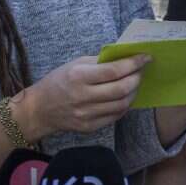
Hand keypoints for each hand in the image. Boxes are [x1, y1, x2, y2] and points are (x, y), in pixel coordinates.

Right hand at [26, 54, 149, 137]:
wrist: (40, 109)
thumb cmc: (59, 81)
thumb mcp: (76, 64)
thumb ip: (101, 61)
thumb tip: (126, 57)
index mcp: (79, 77)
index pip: (114, 71)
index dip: (133, 64)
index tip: (145, 57)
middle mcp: (83, 97)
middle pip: (121, 89)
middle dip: (136, 78)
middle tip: (140, 71)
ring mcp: (86, 115)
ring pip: (122, 104)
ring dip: (133, 92)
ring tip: (133, 83)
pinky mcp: (89, 127)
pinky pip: (115, 116)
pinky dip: (124, 105)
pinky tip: (124, 96)